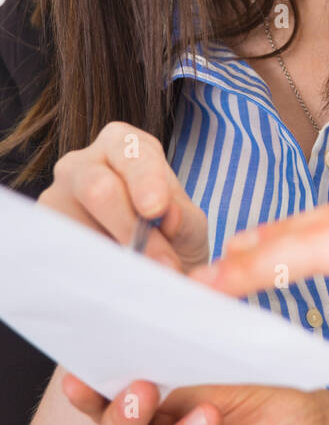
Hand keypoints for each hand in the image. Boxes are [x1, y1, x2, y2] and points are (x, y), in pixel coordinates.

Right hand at [38, 119, 208, 271]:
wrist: (147, 269)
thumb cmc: (170, 235)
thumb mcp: (189, 226)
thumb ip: (185, 219)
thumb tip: (169, 217)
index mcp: (123, 144)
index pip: (131, 153)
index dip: (145, 180)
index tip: (156, 210)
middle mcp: (82, 163)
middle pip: (98, 188)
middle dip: (128, 225)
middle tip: (158, 261)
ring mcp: (56, 197)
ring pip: (77, 226)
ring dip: (113, 256)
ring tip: (140, 274)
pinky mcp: (44, 233)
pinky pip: (64, 254)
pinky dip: (94, 272)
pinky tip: (113, 280)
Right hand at [62, 375, 328, 424]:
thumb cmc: (292, 412)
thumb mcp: (234, 385)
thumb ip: (184, 385)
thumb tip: (136, 372)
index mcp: (168, 416)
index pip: (119, 408)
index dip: (93, 396)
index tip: (79, 378)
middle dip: (121, 421)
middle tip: (143, 392)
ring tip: (207, 419)